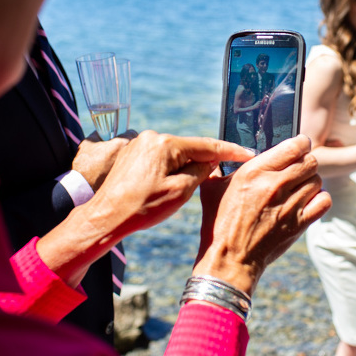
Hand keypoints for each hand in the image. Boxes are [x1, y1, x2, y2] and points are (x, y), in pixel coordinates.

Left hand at [37, 131, 254, 286]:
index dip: (230, 151)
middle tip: (218, 180)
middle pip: (190, 149)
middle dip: (204, 163)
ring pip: (176, 155)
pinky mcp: (133, 154)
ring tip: (184, 192)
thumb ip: (200, 171)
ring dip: (186, 169)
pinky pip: (161, 159)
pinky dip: (172, 170)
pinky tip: (170, 188)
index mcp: (166, 144)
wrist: (106, 217)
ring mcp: (140, 144)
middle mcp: (152, 137)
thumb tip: (210, 161)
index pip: (206, 145)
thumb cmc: (142, 207)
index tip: (249, 154)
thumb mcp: (180, 192)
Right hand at [194, 135, 330, 294]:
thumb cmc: (218, 222)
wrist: (230, 258)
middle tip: (298, 169)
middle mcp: (275, 185)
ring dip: (311, 181)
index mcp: (254, 172)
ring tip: (300, 187)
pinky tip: (308, 201)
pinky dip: (319, 199)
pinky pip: (324, 201)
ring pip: (317, 180)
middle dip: (306, 162)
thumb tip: (228, 153)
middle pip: (310, 161)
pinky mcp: (299, 224)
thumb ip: (223, 166)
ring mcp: (289, 205)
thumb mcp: (213, 187)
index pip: (294, 145)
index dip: (300, 143)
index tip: (298, 147)